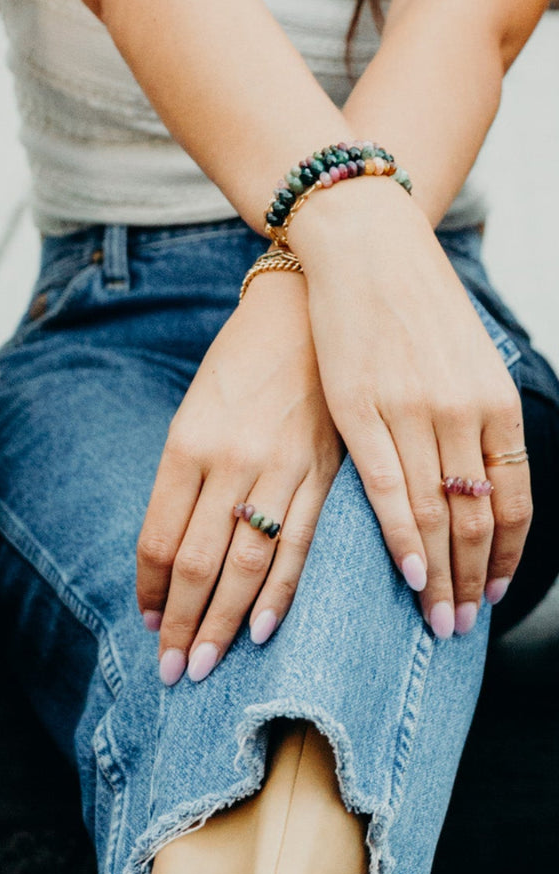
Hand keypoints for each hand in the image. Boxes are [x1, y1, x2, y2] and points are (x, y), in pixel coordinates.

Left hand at [136, 271, 343, 685]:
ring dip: (220, 623)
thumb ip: (183, 479)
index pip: (156, 539)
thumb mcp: (193, 414)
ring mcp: (279, 471)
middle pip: (195, 564)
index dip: (148, 588)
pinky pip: (300, 547)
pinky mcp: (324, 475)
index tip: (145, 620)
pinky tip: (260, 632)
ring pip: (244, 567)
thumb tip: (170, 549)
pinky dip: (279, 596)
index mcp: (185, 446)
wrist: (304, 314)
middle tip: (170, 671)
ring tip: (203, 665)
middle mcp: (227, 464)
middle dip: (178, 624)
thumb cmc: (238, 367)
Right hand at [292, 181, 531, 636]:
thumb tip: (466, 475)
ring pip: (438, 512)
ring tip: (437, 618)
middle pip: (476, 518)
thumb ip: (470, 419)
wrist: (367, 246)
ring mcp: (414, 412)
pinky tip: (410, 572)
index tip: (493, 595)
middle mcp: (463, 413)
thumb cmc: (412, 302)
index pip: (512, 502)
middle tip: (462, 627)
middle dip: (473, 581)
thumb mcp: (463, 360)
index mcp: (493, 404)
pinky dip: (402, 535)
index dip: (504, 557)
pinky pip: (388, 487)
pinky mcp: (362, 408)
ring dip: (441, 573)